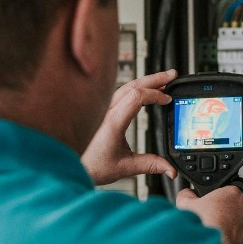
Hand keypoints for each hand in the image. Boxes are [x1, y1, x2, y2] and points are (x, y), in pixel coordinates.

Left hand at [82, 69, 178, 185]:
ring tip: (162, 80)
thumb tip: (170, 169)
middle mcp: (106, 111)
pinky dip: (135, 88)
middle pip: (133, 85)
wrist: (70, 166)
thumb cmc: (91, 166)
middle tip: (172, 74)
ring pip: (126, 86)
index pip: (137, 96)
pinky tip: (144, 91)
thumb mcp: (125, 168)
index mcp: (113, 121)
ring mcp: (102, 109)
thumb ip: (150, 165)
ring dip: (145, 82)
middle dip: (155, 78)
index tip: (167, 99)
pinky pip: (120, 93)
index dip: (155, 94)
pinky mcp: (101, 111)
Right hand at [176, 185, 242, 243]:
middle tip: (208, 221)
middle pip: (231, 209)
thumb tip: (187, 194)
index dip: (213, 199)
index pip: (224, 191)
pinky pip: (241, 242)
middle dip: (221, 214)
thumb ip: (186, 195)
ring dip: (227, 229)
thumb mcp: (184, 204)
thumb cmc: (203, 228)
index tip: (206, 206)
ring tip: (212, 235)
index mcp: (233, 194)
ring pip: (237, 226)